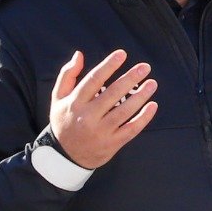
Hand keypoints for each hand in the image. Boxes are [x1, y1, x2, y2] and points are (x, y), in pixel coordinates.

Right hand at [48, 50, 157, 171]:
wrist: (65, 156)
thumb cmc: (65, 121)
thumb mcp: (58, 98)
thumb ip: (67, 75)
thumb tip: (80, 54)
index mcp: (74, 103)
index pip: (93, 80)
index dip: (108, 66)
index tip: (122, 54)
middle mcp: (87, 117)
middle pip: (112, 94)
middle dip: (130, 78)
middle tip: (145, 67)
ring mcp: (100, 132)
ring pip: (124, 111)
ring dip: (141, 96)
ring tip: (152, 83)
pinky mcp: (111, 144)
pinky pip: (131, 129)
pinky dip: (143, 118)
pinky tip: (153, 105)